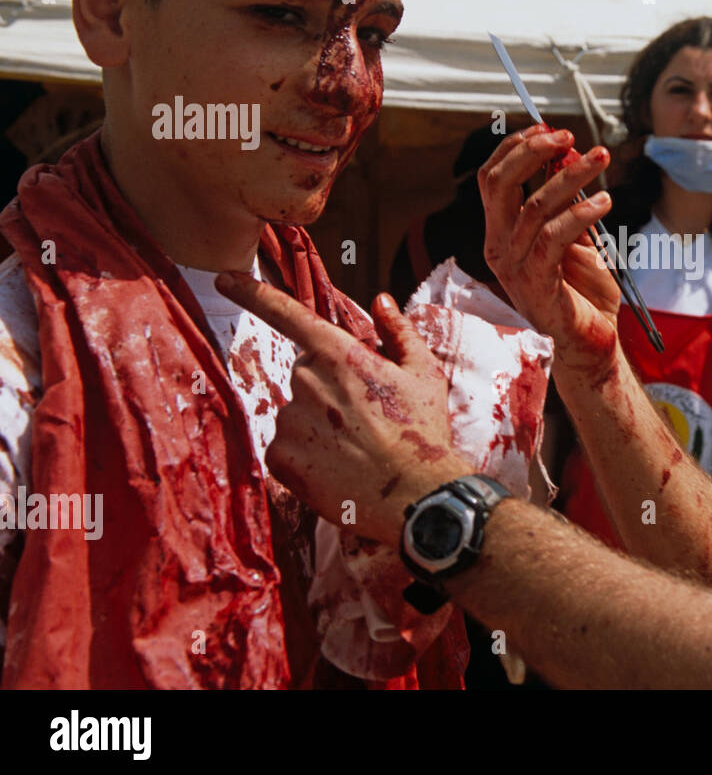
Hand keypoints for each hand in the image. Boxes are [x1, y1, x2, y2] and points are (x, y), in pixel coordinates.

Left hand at [214, 272, 472, 546]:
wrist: (415, 495)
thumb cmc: (423, 431)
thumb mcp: (425, 373)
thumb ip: (399, 331)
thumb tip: (380, 300)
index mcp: (340, 354)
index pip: (288, 314)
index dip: (251, 293)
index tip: (224, 279)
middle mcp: (306, 382)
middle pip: (306, 372)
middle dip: (329, 386)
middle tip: (366, 414)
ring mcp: (290, 421)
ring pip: (297, 412)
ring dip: (319, 424)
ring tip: (357, 447)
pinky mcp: (281, 458)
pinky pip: (286, 447)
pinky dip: (307, 455)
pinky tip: (339, 466)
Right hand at [478, 125, 621, 378]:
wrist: (592, 344)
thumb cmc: (583, 294)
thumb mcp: (576, 239)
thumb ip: (567, 204)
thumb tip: (569, 156)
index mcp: (502, 234)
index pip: (492, 179)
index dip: (515, 148)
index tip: (548, 129)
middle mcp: (499, 248)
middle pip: (499, 185)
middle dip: (532, 151)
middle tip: (568, 136)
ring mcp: (515, 269)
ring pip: (534, 206)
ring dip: (571, 176)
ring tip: (601, 159)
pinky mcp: (537, 285)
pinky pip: (553, 238)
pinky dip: (581, 213)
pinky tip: (605, 203)